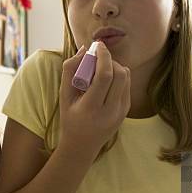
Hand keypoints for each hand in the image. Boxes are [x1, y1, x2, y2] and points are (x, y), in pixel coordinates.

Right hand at [58, 41, 130, 156]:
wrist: (82, 146)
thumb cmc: (69, 118)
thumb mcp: (63, 96)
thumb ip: (70, 70)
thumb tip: (83, 49)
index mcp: (91, 108)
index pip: (104, 76)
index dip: (103, 57)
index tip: (98, 46)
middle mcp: (109, 111)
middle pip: (120, 75)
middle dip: (110, 60)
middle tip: (99, 58)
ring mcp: (120, 113)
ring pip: (126, 78)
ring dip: (115, 67)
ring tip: (101, 69)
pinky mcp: (126, 111)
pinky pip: (127, 85)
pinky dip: (119, 77)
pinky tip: (107, 80)